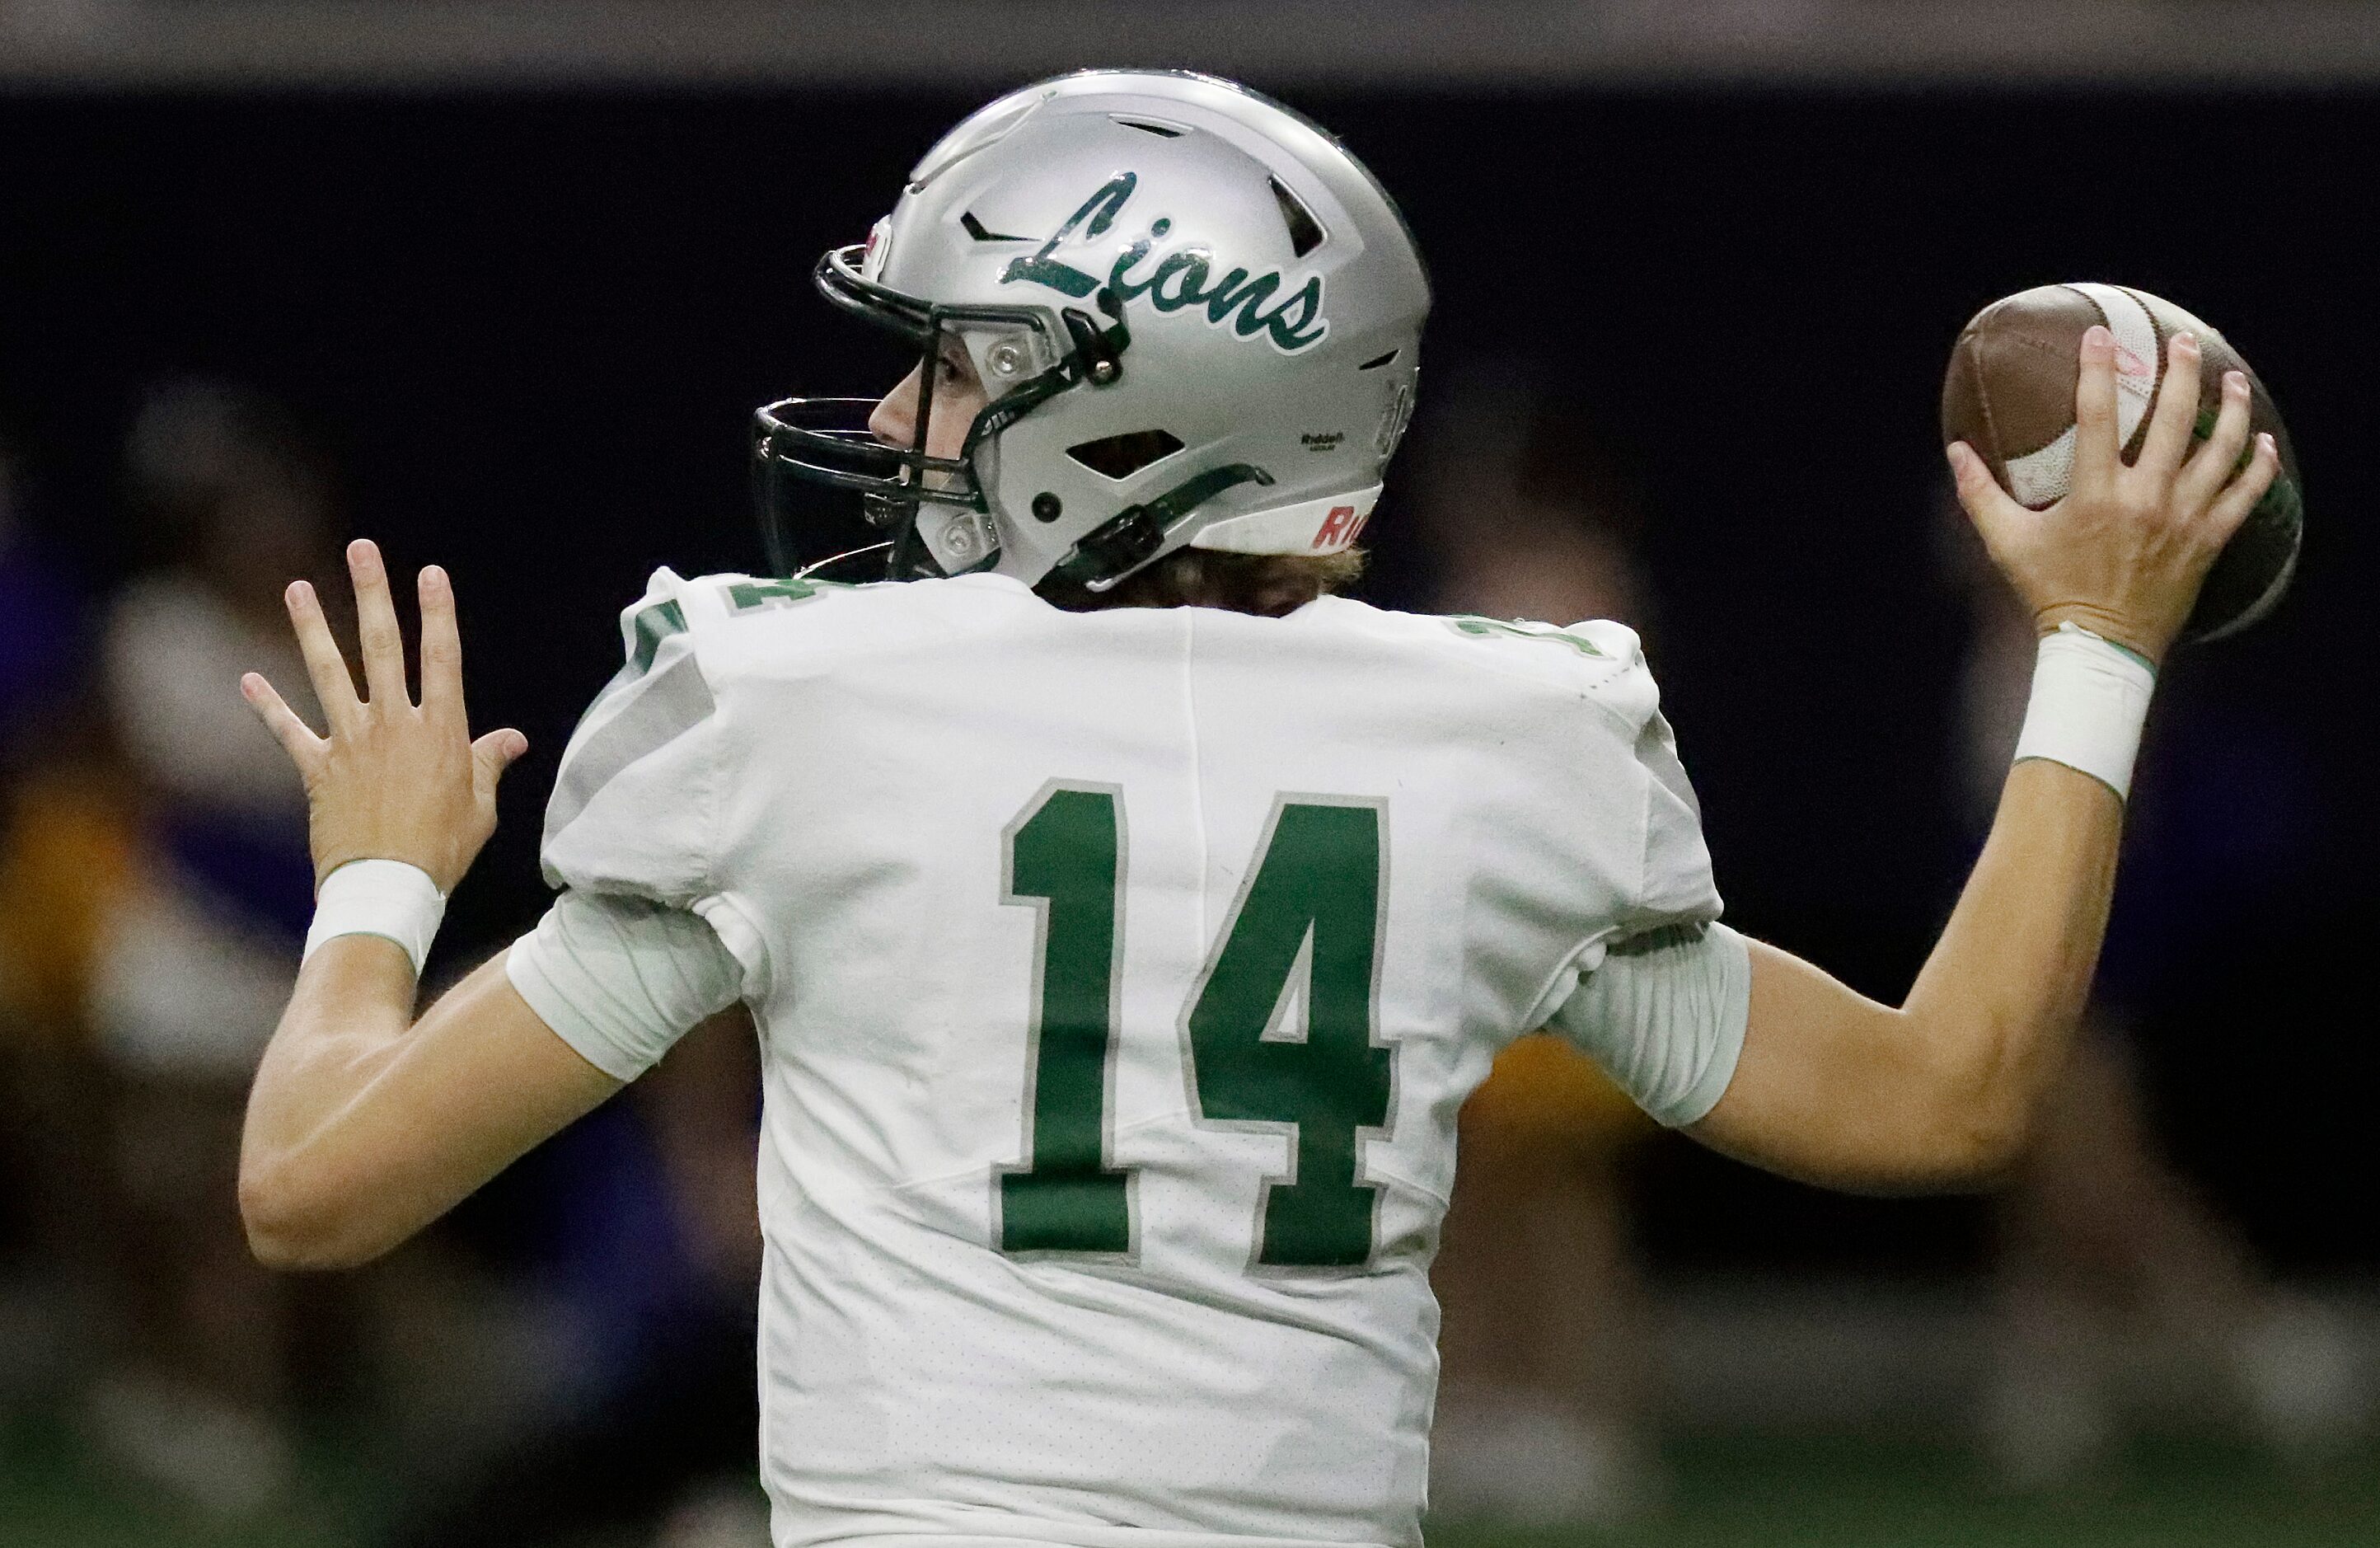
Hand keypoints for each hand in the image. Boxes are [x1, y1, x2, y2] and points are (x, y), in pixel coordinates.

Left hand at [243, 539, 528, 893]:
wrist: (387, 887)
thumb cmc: (443, 850)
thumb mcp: (481, 807)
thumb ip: (489, 763)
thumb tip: (513, 739)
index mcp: (441, 730)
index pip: (441, 657)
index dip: (437, 612)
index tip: (430, 573)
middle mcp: (394, 724)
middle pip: (381, 646)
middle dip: (371, 593)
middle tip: (361, 551)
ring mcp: (351, 742)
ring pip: (329, 672)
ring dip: (311, 627)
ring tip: (296, 588)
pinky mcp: (317, 769)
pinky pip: (288, 731)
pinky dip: (267, 706)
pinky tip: (247, 680)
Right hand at [1949, 324, 2279, 664]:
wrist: (2100, 644)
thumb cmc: (2050, 591)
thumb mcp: (2006, 542)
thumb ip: (1980, 494)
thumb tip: (1956, 451)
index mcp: (2095, 494)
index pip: (2097, 416)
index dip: (2097, 369)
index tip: (2100, 336)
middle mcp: (2145, 498)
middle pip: (2172, 419)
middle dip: (2179, 371)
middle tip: (2182, 342)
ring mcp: (2183, 518)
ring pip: (2221, 449)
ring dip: (2232, 408)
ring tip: (2232, 378)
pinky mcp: (2208, 539)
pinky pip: (2246, 495)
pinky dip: (2260, 466)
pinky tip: (2263, 442)